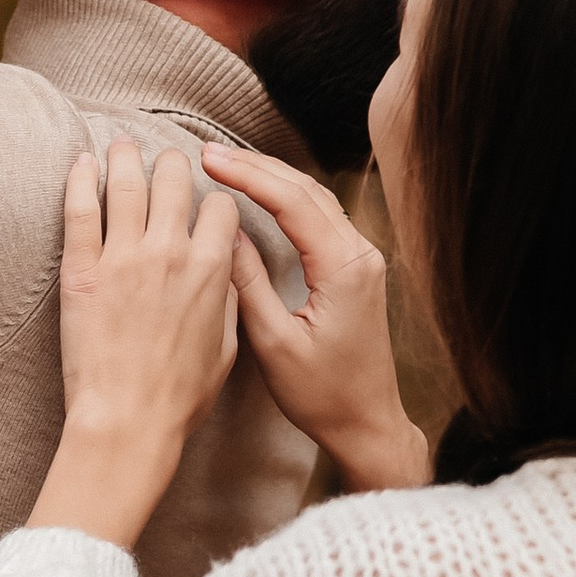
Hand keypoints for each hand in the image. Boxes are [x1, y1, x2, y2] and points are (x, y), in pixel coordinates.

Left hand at [29, 141, 241, 548]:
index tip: (204, 200)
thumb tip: (226, 264)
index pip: (219, 206)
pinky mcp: (83, 270)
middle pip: (174, 181)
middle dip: (174, 163)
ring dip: (126, 156)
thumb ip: (228, 296)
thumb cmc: (181, 396)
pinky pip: (81, 209)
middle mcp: (169, 252)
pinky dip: (81, 178)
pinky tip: (82, 163)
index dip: (215, 200)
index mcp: (211, 269)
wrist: (129, 421)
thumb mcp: (228, 347)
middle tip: (165, 159)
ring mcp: (123, 257)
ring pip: (127, 183)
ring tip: (122, 144)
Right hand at [203, 146, 431, 493]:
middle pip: (306, 190)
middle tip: (208, 153)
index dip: (247, 176)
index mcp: (344, 268)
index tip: (208, 160)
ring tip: (225, 164)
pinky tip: (258, 192)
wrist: (367, 423)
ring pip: (315, 199)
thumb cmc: (322, 394)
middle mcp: (361, 255)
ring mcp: (363, 260)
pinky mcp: (357, 270)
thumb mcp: (273, 343)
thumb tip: (223, 235)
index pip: (292, 202)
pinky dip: (287, 198)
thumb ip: (248, 285)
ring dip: (271, 178)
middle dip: (256, 167)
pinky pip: (320, 218)